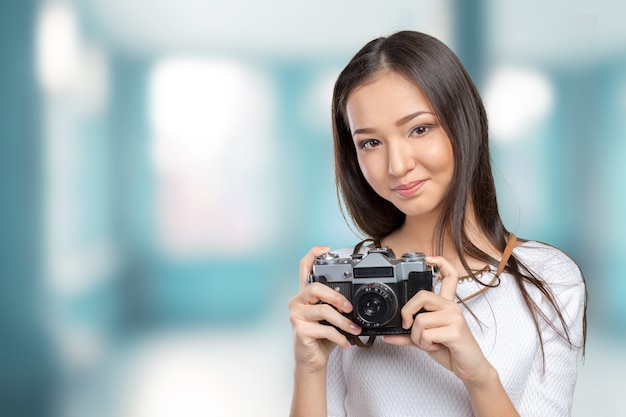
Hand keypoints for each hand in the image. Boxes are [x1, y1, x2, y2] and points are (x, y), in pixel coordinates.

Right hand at [288, 246, 362, 370]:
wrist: (311, 360)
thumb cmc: (322, 337)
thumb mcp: (330, 317)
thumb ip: (336, 305)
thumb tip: (355, 301)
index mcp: (306, 294)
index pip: (304, 267)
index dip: (313, 254)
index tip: (327, 249)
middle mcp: (298, 301)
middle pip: (316, 288)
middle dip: (337, 297)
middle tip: (349, 308)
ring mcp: (296, 315)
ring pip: (324, 311)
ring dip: (343, 322)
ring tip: (354, 329)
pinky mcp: (300, 330)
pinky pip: (324, 330)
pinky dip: (339, 337)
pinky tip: (346, 342)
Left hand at [382, 256, 491, 383]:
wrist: (470, 367)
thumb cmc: (451, 349)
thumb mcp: (426, 340)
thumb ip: (408, 336)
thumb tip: (388, 336)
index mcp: (446, 304)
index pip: (449, 276)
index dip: (440, 263)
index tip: (428, 259)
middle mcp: (451, 307)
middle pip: (422, 296)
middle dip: (407, 312)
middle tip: (407, 326)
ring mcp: (455, 317)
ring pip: (420, 320)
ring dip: (417, 337)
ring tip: (429, 342)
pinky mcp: (455, 330)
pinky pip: (426, 333)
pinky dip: (425, 344)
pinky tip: (436, 346)